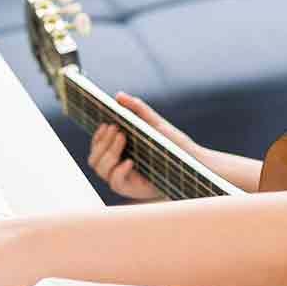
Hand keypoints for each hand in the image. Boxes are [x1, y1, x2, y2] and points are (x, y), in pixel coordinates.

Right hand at [87, 92, 202, 200]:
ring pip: (100, 170)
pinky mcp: (133, 189)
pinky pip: (116, 183)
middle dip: (102, 143)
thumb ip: (138, 109)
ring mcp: (123, 178)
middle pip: (94, 158)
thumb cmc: (173, 145)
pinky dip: (119, 171)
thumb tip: (118, 96)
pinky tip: (129, 161)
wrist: (192, 164)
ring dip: (108, 153)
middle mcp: (116, 166)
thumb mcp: (155, 124)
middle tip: (117, 129)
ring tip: (122, 138)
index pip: (97, 146)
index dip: (97, 136)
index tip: (107, 123)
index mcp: (118, 152)